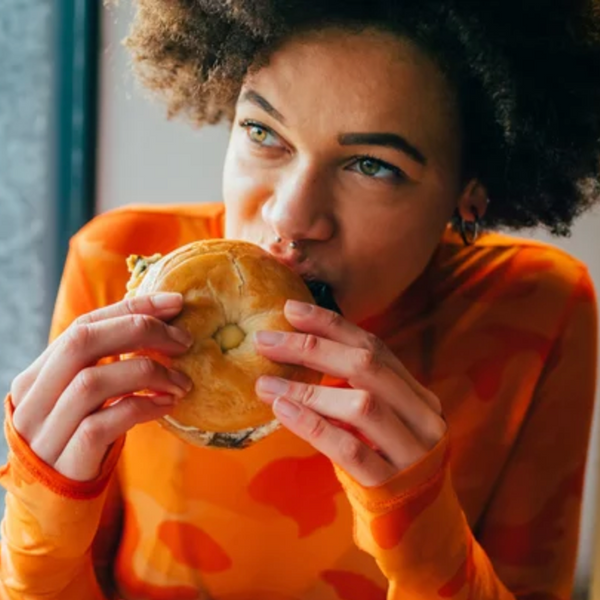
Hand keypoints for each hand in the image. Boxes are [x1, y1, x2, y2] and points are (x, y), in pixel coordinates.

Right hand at [10, 293, 192, 481]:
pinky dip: (142, 407)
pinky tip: (168, 406)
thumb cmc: (80, 446)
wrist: (54, 512)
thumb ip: (104, 368)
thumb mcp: (84, 402)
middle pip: (83, 342)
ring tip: (183, 382)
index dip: (131, 307)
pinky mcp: (67, 461)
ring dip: (149, 373)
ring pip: (94, 381)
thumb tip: (160, 329)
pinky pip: (106, 422)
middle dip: (141, 330)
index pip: (83, 325)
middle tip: (184, 340)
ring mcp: (46, 431)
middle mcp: (33, 399)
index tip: (175, 303)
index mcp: (37, 376)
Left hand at [254, 300, 446, 486]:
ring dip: (307, 388)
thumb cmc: (389, 471)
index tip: (291, 309)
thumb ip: (356, 393)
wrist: (423, 536)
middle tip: (266, 339)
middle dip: (313, 347)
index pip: (375, 347)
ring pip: (361, 404)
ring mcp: (412, 453)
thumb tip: (301, 354)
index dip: (332, 325)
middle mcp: (423, 418)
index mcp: (419, 397)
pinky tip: (282, 409)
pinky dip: (313, 424)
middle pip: (368, 366)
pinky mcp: (392, 486)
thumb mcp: (380, 427)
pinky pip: (349, 449)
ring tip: (264, 381)